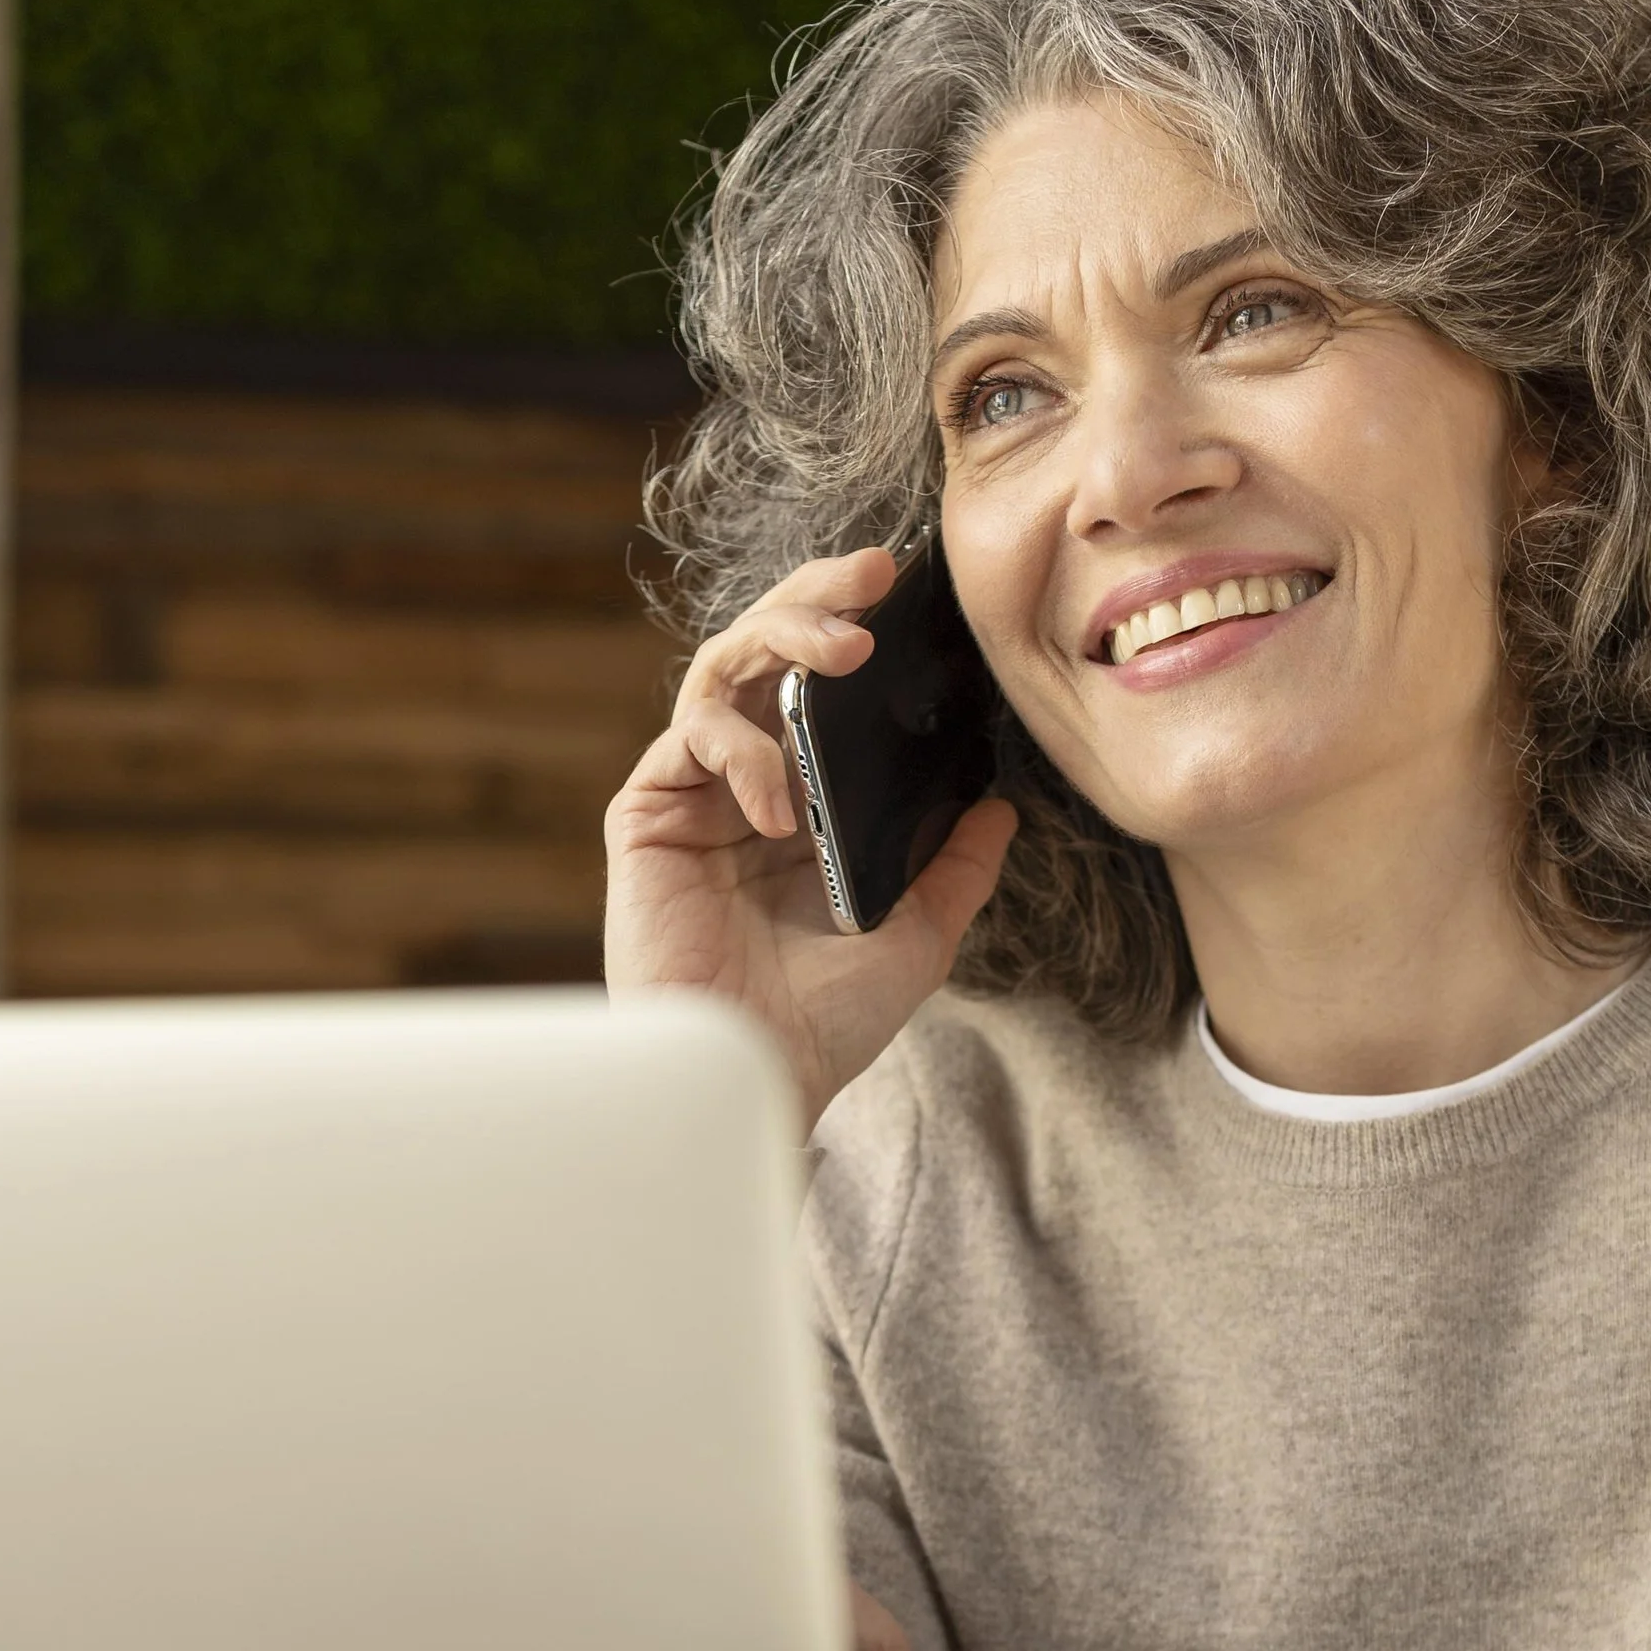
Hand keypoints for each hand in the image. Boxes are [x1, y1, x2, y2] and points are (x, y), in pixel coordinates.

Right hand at [603, 548, 1015, 1131]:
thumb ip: (956, 869)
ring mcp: (692, 797)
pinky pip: (690, 741)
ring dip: (782, 638)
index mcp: (800, 801)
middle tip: (872, 571)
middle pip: (765, 653)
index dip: (851, 625)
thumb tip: (1003, 806)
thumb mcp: (917, 935)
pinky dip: (743, 755)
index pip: (818, 685)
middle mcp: (741, 786)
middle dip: (816, 596)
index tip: (905, 590)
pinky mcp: (646, 818)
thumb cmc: (825, 1023)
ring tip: (843, 649)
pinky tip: (783, 805)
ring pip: (721, 671)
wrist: (759, 1079)